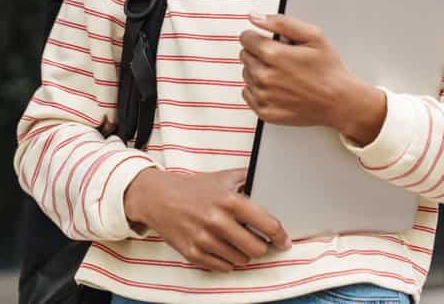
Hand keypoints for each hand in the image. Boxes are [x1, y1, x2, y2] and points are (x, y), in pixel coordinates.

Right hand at [124, 167, 289, 271]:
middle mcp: (217, 221)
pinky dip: (228, 261)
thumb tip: (272, 181)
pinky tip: (225, 249)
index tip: (284, 241)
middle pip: (256, 248)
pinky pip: (221, 267)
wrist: (158, 198)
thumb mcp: (224, 176)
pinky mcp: (192, 253)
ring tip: (238, 242)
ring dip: (244, 253)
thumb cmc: (194, 188)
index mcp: (230, 201)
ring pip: (240, 259)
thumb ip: (249, 177)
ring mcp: (203, 239)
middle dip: (262, 246)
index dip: (280, 235)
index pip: (267, 224)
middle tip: (260, 242)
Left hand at [240, 13, 385, 144]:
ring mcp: (263, 96)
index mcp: (273, 55)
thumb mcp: (313, 36)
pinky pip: (248, 94)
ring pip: (246, 74)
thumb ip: (282, 23)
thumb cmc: (328, 69)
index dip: (259, 36)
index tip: (272, 42)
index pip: (246, 38)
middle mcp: (264, 76)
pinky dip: (259, 89)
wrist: (339, 101)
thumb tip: (255, 17)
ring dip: (259, 71)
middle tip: (282, 59)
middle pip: (244, 55)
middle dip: (259, 53)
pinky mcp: (264, 111)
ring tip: (283, 74)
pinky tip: (278, 87)